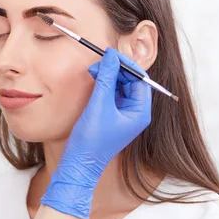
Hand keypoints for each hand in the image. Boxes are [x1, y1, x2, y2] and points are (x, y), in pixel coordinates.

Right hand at [40, 48, 151, 218]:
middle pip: (130, 81)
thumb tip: (111, 56)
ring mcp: (122, 115)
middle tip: (97, 63)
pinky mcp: (110, 116)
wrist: (78, 164)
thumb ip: (106, 78)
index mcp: (140, 112)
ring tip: (92, 72)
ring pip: (119, 86)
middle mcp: (135, 112)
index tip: (110, 54)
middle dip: (115, 70)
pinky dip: (102, 86)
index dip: (126, 65)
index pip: (139, 79)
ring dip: (107, 77)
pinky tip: (92, 82)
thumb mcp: (99, 105)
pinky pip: (110, 94)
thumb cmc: (91, 140)